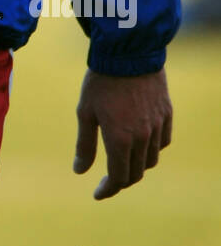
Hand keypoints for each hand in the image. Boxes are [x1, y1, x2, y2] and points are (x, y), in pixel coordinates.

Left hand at [73, 68, 172, 199]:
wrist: (129, 51)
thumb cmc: (101, 81)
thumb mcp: (86, 111)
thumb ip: (84, 144)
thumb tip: (79, 171)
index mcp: (119, 139)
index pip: (118, 178)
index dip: (108, 190)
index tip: (98, 194)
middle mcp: (142, 137)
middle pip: (135, 173)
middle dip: (120, 180)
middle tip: (107, 180)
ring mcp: (157, 126)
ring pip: (151, 160)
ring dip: (136, 166)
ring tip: (122, 160)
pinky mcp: (166, 114)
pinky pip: (162, 142)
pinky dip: (151, 149)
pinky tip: (140, 143)